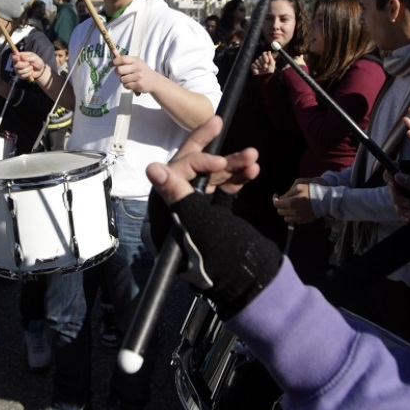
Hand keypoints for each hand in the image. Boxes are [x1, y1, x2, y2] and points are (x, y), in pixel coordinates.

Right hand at [12, 51, 48, 84]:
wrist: (40, 70)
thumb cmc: (37, 61)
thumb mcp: (35, 57)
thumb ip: (28, 57)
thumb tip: (22, 56)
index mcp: (20, 56)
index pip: (13, 56)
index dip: (15, 57)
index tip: (18, 58)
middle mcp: (17, 63)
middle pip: (16, 65)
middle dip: (24, 65)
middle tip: (29, 63)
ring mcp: (18, 69)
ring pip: (19, 71)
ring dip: (28, 69)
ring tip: (31, 67)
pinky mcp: (20, 75)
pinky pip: (22, 75)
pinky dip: (28, 74)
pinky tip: (31, 72)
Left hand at [113, 54, 160, 93]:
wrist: (154, 81)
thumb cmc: (142, 70)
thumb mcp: (136, 62)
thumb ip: (126, 61)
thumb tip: (112, 61)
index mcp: (136, 60)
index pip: (123, 59)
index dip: (115, 62)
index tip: (111, 64)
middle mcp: (137, 67)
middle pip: (119, 70)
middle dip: (117, 73)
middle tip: (121, 73)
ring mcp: (138, 76)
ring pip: (122, 79)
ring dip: (123, 80)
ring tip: (129, 79)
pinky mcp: (138, 85)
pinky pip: (126, 85)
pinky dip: (127, 85)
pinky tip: (133, 83)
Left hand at [145, 115, 279, 318]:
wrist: (256, 288)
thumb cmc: (224, 263)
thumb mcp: (199, 226)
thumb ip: (178, 195)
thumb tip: (154, 168)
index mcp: (165, 220)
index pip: (172, 177)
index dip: (196, 163)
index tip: (220, 161)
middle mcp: (177, 216)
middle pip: (187, 172)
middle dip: (210, 152)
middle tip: (217, 121)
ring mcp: (197, 217)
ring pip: (209, 180)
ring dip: (231, 165)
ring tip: (253, 156)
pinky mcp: (216, 219)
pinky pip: (222, 191)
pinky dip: (236, 179)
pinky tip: (252, 170)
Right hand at [251, 51, 275, 75]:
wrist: (266, 76)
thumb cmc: (270, 69)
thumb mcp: (272, 64)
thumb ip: (271, 57)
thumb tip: (269, 51)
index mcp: (265, 57)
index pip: (264, 53)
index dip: (265, 57)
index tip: (267, 61)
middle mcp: (261, 58)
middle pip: (260, 57)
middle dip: (263, 62)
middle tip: (265, 67)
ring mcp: (257, 62)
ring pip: (256, 61)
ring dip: (260, 65)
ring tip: (263, 69)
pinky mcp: (253, 65)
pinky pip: (253, 64)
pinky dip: (256, 67)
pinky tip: (258, 70)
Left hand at [273, 183, 316, 224]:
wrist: (325, 200)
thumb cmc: (312, 191)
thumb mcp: (299, 186)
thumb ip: (288, 192)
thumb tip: (281, 198)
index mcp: (291, 202)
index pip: (277, 204)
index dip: (275, 199)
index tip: (277, 195)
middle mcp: (293, 212)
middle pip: (280, 212)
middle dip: (280, 206)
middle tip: (284, 200)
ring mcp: (299, 218)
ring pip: (286, 219)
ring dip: (286, 213)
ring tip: (290, 207)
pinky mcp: (304, 221)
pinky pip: (294, 221)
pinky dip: (293, 217)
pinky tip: (297, 211)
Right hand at [384, 169, 409, 221]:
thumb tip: (397, 177)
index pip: (391, 170)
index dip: (389, 177)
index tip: (393, 184)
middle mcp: (407, 182)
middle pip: (392, 189)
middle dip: (398, 198)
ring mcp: (409, 194)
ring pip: (397, 202)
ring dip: (402, 209)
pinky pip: (403, 211)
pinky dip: (405, 216)